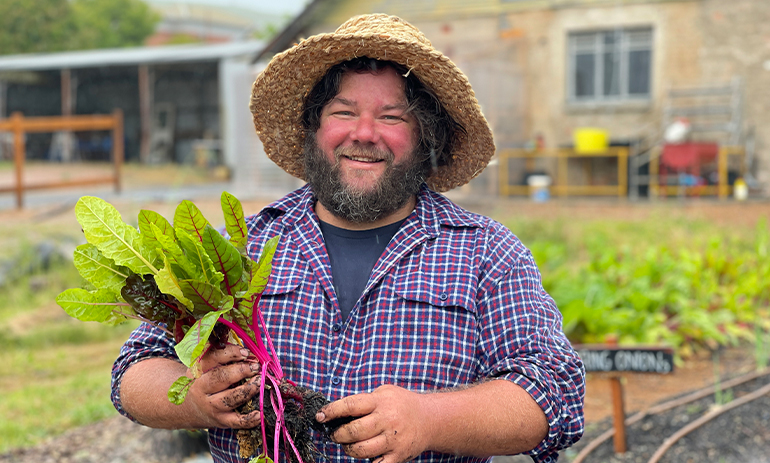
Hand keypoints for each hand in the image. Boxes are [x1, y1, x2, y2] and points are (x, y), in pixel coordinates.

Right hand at [184, 344, 261, 428]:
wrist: (190, 408)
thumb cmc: (204, 381)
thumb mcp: (205, 367)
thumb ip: (224, 357)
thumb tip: (249, 353)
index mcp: (198, 371)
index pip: (212, 358)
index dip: (231, 354)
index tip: (246, 352)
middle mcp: (202, 389)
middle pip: (220, 378)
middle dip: (241, 371)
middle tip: (255, 367)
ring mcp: (212, 406)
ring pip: (229, 399)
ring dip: (247, 390)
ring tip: (259, 383)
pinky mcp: (221, 420)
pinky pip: (236, 422)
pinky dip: (249, 419)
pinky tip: (259, 414)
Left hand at [316, 385, 434, 462]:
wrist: (431, 419)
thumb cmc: (402, 404)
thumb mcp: (384, 392)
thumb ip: (364, 400)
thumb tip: (337, 412)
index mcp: (381, 401)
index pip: (350, 405)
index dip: (332, 411)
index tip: (320, 416)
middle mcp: (387, 419)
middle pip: (353, 431)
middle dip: (338, 435)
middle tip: (335, 434)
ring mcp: (393, 439)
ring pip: (361, 450)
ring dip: (349, 449)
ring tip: (349, 445)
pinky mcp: (398, 455)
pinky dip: (368, 462)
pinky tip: (365, 456)